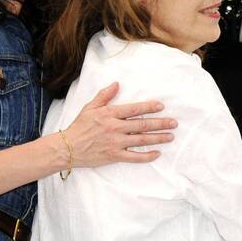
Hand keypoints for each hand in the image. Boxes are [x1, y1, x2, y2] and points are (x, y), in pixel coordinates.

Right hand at [58, 82, 177, 167]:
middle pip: (142, 125)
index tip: (161, 106)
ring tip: (171, 136)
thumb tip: (117, 84)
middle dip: (160, 123)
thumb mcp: (90, 107)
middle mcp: (115, 128)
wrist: (67, 148)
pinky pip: (134, 157)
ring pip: (142, 140)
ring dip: (158, 138)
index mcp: (109, 114)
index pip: (133, 109)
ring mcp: (116, 143)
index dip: (149, 107)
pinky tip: (157, 153)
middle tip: (174, 123)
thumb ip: (104, 95)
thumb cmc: (79, 126)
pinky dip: (147, 156)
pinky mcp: (114, 156)